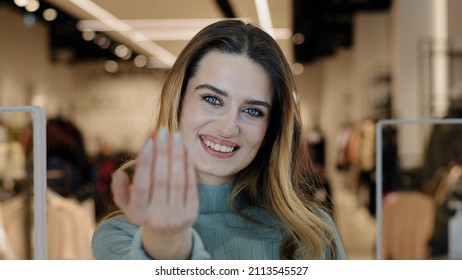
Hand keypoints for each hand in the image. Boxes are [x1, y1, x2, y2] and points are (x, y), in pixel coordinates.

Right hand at [111, 126, 197, 258]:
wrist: (168, 234)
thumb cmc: (144, 211)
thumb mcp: (127, 205)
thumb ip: (119, 190)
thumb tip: (118, 173)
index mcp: (138, 214)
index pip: (141, 185)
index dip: (145, 163)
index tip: (149, 141)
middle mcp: (157, 217)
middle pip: (161, 180)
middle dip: (163, 153)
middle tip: (163, 131)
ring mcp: (176, 215)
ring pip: (178, 180)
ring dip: (177, 155)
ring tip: (176, 136)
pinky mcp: (192, 212)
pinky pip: (191, 184)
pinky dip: (188, 165)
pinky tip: (185, 149)